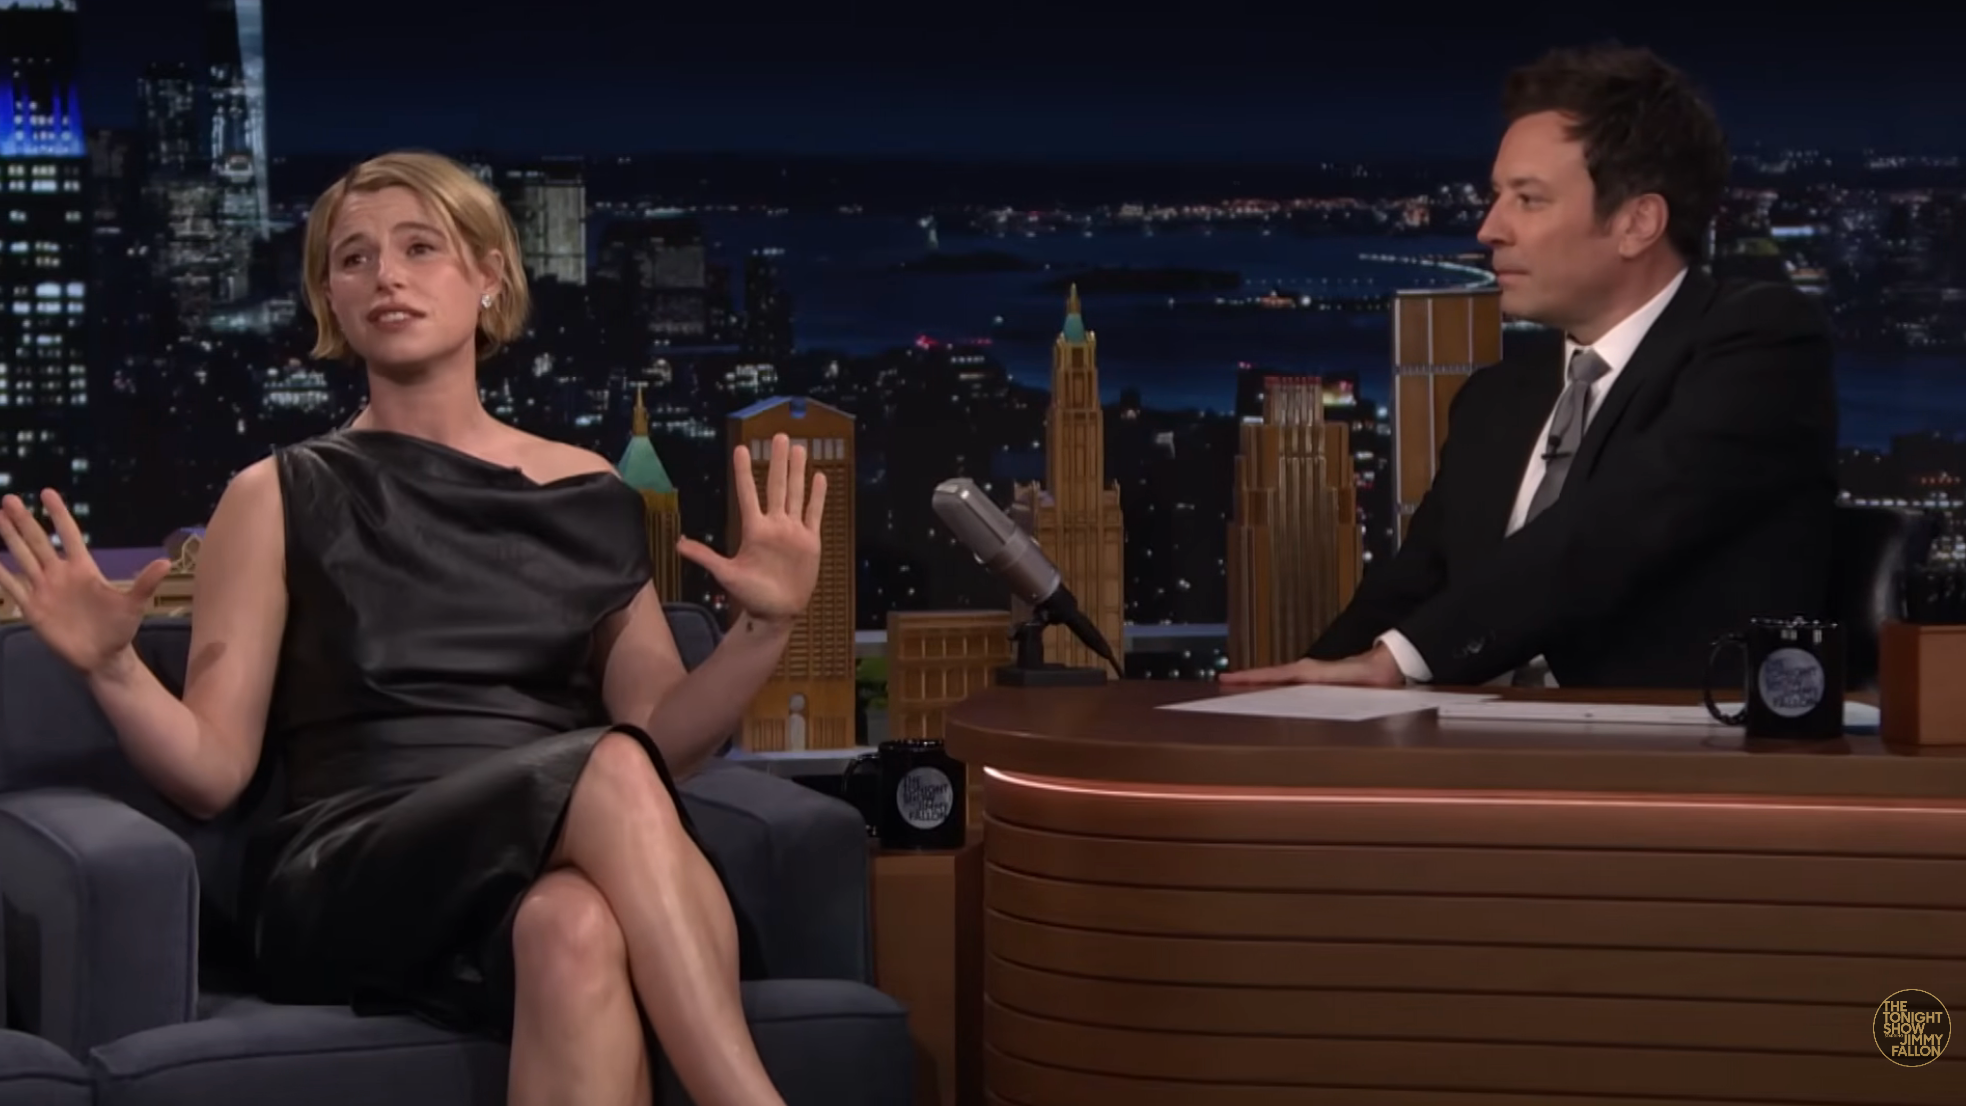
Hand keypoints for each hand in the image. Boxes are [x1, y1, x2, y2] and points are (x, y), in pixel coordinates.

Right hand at [0, 490, 170, 676]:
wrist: (103, 656)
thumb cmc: (120, 627)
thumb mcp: (133, 604)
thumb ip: (144, 583)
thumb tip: (166, 562)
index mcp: (83, 568)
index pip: (69, 534)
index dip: (58, 514)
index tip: (47, 492)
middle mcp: (60, 574)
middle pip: (39, 541)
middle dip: (24, 521)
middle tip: (9, 498)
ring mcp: (44, 589)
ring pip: (23, 558)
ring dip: (9, 538)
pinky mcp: (33, 608)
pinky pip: (12, 587)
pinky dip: (0, 574)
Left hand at [678, 433, 826, 623]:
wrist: (776, 612)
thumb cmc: (750, 594)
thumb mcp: (726, 575)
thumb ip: (706, 557)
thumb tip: (678, 544)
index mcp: (754, 530)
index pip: (747, 494)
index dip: (744, 472)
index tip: (742, 449)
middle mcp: (774, 525)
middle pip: (776, 486)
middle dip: (778, 462)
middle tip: (780, 436)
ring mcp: (793, 531)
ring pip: (796, 494)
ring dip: (798, 472)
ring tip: (800, 448)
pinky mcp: (810, 541)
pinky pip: (814, 513)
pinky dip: (817, 496)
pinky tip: (820, 477)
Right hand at [1218, 644, 1405, 688]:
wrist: (1388, 665)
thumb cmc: (1374, 676)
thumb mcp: (1356, 682)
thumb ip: (1339, 685)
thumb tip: (1320, 690)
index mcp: (1311, 672)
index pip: (1274, 674)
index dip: (1249, 677)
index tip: (1227, 678)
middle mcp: (1307, 671)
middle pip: (1269, 675)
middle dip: (1245, 679)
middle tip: (1222, 682)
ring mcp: (1309, 674)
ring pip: (1276, 677)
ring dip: (1256, 682)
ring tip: (1235, 687)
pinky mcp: (1314, 678)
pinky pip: (1285, 681)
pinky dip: (1270, 684)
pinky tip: (1266, 692)